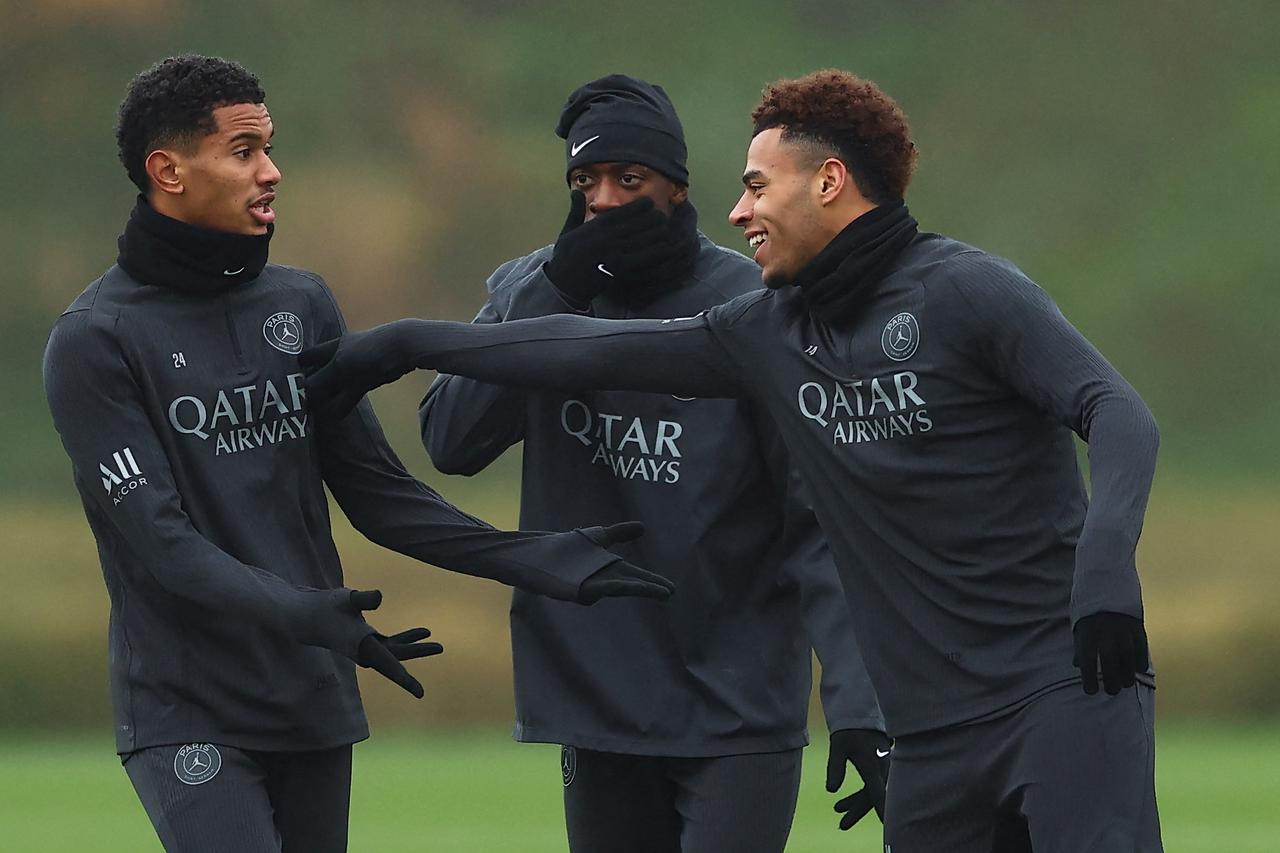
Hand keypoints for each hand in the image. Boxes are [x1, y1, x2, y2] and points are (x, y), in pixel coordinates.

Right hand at [292, 587, 441, 698]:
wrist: (308, 618)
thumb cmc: (326, 608)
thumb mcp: (345, 599)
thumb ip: (362, 600)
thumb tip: (380, 597)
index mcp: (363, 646)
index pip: (389, 664)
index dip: (405, 679)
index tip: (420, 693)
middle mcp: (367, 651)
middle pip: (398, 657)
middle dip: (420, 652)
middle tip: (440, 648)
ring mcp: (369, 647)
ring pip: (398, 652)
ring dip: (418, 648)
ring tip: (439, 646)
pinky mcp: (369, 641)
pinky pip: (394, 644)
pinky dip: (408, 638)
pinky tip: (424, 632)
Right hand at [299, 323, 413, 419]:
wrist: (403, 349)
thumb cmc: (368, 351)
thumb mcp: (341, 366)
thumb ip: (321, 380)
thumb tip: (304, 395)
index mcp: (333, 346)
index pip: (308, 357)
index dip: (298, 370)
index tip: (285, 385)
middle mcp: (341, 356)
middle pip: (320, 373)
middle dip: (310, 386)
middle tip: (296, 402)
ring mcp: (355, 369)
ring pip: (335, 386)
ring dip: (326, 398)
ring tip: (312, 413)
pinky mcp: (367, 381)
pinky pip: (350, 395)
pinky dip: (341, 405)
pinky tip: (333, 416)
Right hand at [543, 192, 671, 304]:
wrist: (561, 284)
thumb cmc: (565, 258)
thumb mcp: (567, 230)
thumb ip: (575, 210)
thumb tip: (576, 191)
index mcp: (594, 226)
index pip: (622, 212)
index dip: (639, 207)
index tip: (650, 204)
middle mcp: (605, 236)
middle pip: (635, 223)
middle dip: (651, 219)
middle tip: (663, 216)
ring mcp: (612, 251)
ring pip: (641, 239)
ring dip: (656, 234)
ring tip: (668, 230)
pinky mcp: (617, 267)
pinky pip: (641, 257)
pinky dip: (655, 252)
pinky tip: (666, 249)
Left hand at [575, 522, 674, 603]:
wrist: (540, 555)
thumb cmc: (567, 548)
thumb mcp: (598, 537)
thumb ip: (620, 533)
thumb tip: (643, 527)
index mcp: (611, 569)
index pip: (637, 576)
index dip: (653, 581)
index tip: (671, 589)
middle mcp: (604, 579)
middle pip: (631, 584)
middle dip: (649, 588)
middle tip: (669, 594)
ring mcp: (592, 586)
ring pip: (618, 588)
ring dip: (636, 589)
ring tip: (653, 590)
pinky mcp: (578, 590)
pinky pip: (598, 589)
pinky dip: (613, 586)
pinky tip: (627, 585)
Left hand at [826, 728, 890, 828]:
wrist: (861, 714)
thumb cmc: (850, 730)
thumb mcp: (838, 746)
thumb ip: (835, 768)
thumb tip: (831, 790)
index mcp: (873, 766)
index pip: (878, 793)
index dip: (882, 809)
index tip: (886, 825)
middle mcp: (882, 769)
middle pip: (873, 797)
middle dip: (857, 812)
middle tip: (841, 825)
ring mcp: (882, 769)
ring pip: (871, 792)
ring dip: (855, 803)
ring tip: (836, 810)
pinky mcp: (880, 767)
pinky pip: (872, 786)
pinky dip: (859, 795)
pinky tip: (842, 801)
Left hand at [1073, 611, 1148, 694]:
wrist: (1108, 586)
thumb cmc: (1091, 613)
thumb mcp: (1080, 626)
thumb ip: (1080, 645)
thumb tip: (1077, 666)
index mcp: (1087, 631)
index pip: (1087, 658)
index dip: (1088, 677)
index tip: (1091, 691)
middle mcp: (1105, 631)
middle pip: (1109, 660)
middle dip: (1111, 679)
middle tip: (1111, 691)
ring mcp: (1123, 628)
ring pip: (1127, 656)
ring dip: (1127, 673)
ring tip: (1125, 684)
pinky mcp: (1137, 626)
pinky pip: (1141, 646)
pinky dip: (1140, 660)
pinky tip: (1138, 669)